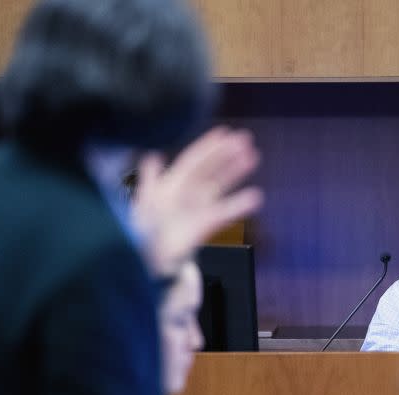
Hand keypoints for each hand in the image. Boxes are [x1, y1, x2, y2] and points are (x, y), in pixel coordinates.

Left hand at [132, 126, 262, 274]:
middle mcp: (188, 190)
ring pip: (221, 184)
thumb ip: (149, 179)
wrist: (149, 256)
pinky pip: (226, 211)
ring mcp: (200, 206)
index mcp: (172, 181)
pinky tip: (254, 197)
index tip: (224, 133)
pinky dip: (240, 204)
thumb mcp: (144, 201)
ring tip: (252, 157)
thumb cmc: (143, 228)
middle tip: (245, 139)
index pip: (193, 159)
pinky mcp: (208, 223)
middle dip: (227, 153)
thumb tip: (152, 156)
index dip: (208, 146)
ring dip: (236, 170)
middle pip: (211, 168)